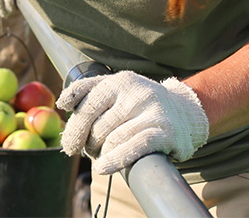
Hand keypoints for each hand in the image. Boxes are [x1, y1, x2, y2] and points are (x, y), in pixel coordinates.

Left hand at [55, 71, 208, 174]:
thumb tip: (62, 104)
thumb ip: (89, 92)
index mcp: (119, 81)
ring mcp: (151, 111)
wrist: (186, 112)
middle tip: (82, 153)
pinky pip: (134, 147)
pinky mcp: (165, 132)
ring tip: (98, 159)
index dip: (73, 125)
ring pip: (112, 137)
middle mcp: (135, 92)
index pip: (86, 100)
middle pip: (96, 123)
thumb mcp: (117, 90)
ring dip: (100, 154)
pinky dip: (115, 159)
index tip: (69, 143)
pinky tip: (103, 167)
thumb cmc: (141, 105)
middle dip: (84, 142)